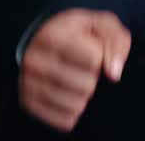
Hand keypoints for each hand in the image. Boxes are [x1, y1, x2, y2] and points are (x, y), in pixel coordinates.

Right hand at [17, 9, 131, 131]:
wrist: (43, 41)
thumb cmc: (79, 33)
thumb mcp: (101, 24)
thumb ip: (115, 40)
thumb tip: (113, 73)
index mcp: (52, 35)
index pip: (93, 59)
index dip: (101, 56)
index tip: (92, 49)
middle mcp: (35, 60)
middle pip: (86, 85)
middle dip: (93, 77)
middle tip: (82, 67)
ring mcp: (28, 83)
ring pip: (77, 104)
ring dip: (84, 95)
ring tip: (76, 80)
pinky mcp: (28, 103)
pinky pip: (66, 119)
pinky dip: (75, 111)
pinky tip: (71, 96)